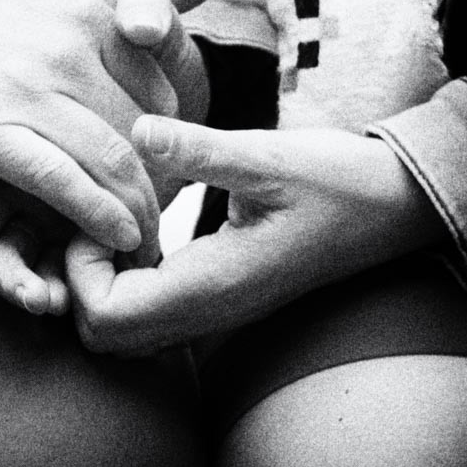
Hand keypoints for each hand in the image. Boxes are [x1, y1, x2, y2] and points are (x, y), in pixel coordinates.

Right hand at [0, 0, 214, 262]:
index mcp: (87, 11)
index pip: (157, 86)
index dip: (172, 135)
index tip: (174, 166)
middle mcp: (65, 46)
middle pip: (141, 127)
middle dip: (164, 178)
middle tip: (174, 214)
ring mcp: (28, 90)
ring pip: (109, 158)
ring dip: (140, 206)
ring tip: (152, 235)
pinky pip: (61, 181)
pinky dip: (96, 214)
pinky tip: (118, 235)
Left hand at [66, 116, 448, 355]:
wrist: (387, 208)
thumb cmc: (335, 184)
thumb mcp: (269, 158)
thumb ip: (200, 151)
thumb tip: (138, 132)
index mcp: (211, 286)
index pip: (105, 317)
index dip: (80, 268)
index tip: (101, 215)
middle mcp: (205, 313)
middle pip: (102, 334)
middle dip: (79, 279)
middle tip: (100, 218)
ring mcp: (210, 312)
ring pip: (122, 328)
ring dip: (100, 281)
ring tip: (118, 222)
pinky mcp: (215, 296)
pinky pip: (147, 311)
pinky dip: (125, 278)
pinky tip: (145, 230)